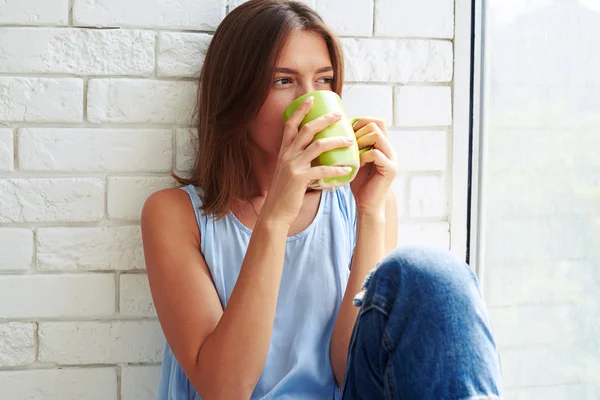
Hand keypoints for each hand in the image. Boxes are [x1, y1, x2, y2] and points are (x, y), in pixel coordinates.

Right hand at [261, 97, 354, 225]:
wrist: (276, 211)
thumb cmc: (285, 192)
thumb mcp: (287, 170)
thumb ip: (298, 160)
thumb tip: (315, 153)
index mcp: (284, 151)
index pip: (290, 125)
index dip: (300, 110)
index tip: (311, 99)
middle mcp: (287, 155)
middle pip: (307, 130)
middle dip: (324, 120)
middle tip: (339, 116)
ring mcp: (293, 166)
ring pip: (317, 146)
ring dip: (336, 141)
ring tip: (349, 140)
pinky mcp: (300, 179)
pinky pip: (322, 170)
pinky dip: (336, 169)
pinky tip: (347, 169)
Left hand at [350, 118, 397, 214]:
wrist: (366, 204)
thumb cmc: (358, 183)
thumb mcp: (355, 159)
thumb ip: (354, 145)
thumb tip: (338, 128)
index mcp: (383, 145)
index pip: (377, 121)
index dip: (361, 122)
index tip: (348, 133)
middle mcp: (390, 149)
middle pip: (377, 124)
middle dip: (359, 131)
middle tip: (349, 145)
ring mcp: (392, 158)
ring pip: (376, 135)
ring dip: (360, 142)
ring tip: (353, 154)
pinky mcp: (390, 169)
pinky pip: (375, 153)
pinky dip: (363, 156)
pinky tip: (357, 164)